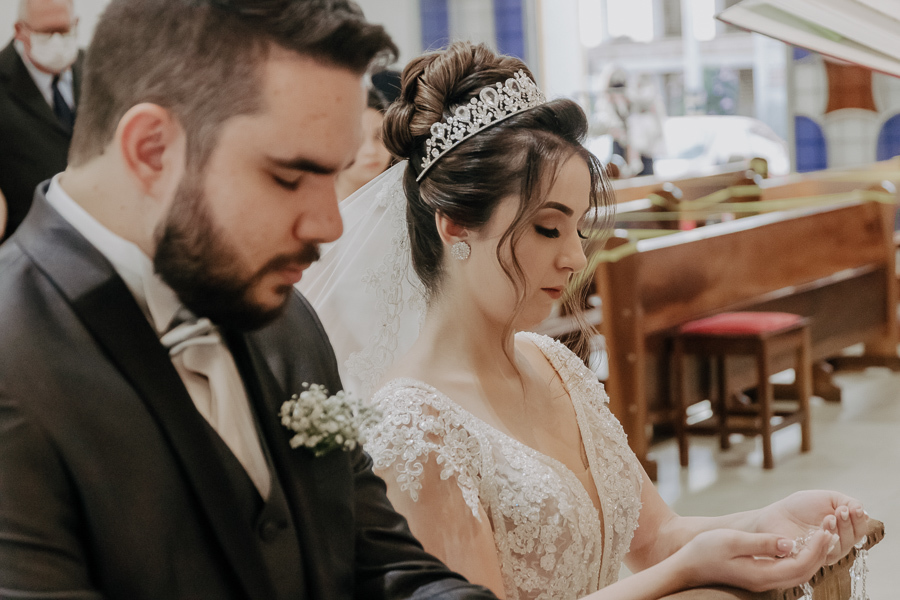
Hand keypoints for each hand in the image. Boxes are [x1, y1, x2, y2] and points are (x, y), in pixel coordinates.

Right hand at [677, 528, 833, 591]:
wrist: (687, 566)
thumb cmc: (705, 550)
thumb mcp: (732, 541)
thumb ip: (762, 543)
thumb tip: (789, 543)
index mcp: (761, 574)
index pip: (800, 564)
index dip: (816, 548)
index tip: (826, 530)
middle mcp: (766, 582)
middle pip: (804, 572)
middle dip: (820, 552)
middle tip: (831, 530)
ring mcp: (762, 581)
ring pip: (799, 573)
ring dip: (814, 556)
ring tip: (823, 536)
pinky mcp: (759, 576)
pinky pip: (789, 570)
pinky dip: (801, 558)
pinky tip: (802, 546)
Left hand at [754, 490, 867, 563]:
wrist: (777, 514)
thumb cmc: (801, 507)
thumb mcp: (827, 498)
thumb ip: (847, 502)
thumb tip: (863, 510)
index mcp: (844, 529)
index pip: (860, 528)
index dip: (859, 519)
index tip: (853, 508)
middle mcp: (839, 543)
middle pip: (854, 539)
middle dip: (849, 524)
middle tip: (840, 511)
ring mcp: (827, 553)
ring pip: (842, 547)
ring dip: (838, 531)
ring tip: (828, 518)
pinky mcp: (814, 560)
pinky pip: (825, 555)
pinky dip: (825, 542)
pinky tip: (821, 531)